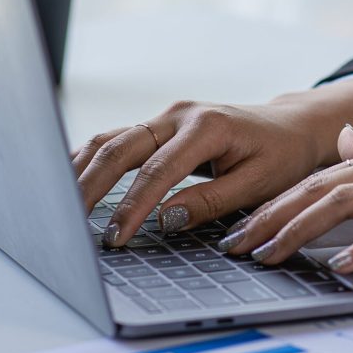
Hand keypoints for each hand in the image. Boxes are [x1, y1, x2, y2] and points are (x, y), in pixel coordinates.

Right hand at [72, 81, 352, 246]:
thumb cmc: (281, 157)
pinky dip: (94, 160)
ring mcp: (167, 115)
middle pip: (120, 146)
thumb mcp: (257, 184)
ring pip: (112, 138)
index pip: (158, 170)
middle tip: (70, 222)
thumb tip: (163, 219)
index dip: (132, 206)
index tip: (115, 238)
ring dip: (84, 169)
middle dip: (91, 186)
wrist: (291, 127)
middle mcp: (180, 114)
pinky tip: (75, 181)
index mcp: (206, 126)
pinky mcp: (161, 124)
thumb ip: (209, 201)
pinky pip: (120, 139)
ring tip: (60, 203)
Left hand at [221, 125, 352, 272]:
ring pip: (349, 201)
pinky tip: (343, 263)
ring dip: (302, 229)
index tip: (240, 230)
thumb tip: (345, 141)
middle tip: (236, 246)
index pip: (318, 178)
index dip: (274, 203)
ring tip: (270, 254)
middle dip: (272, 217)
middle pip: (321, 187)